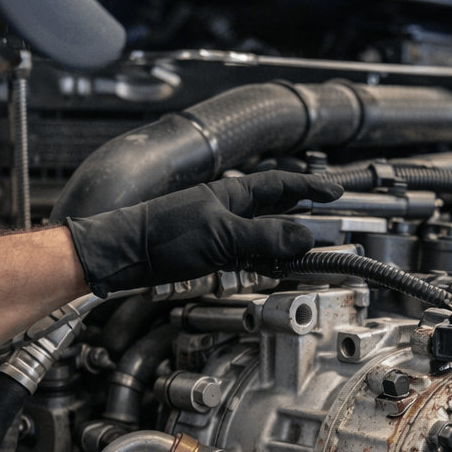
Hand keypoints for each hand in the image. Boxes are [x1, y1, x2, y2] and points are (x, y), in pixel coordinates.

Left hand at [65, 171, 342, 294]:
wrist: (119, 255)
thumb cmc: (160, 237)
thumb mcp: (221, 237)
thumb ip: (264, 237)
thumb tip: (304, 237)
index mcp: (230, 194)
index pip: (279, 185)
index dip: (308, 188)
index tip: (333, 192)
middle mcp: (223, 206)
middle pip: (270, 206)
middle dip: (297, 212)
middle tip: (322, 220)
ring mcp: (211, 227)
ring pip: (256, 230)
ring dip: (278, 240)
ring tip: (298, 250)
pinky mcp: (200, 249)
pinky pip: (241, 250)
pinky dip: (257, 258)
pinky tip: (260, 267)